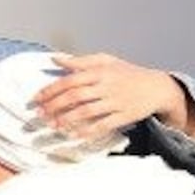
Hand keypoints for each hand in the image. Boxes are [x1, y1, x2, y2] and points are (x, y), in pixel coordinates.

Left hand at [34, 53, 194, 139]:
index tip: (36, 98)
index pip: (71, 79)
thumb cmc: (128, 73)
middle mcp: (107, 85)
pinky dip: (87, 131)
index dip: (51, 89)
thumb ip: (80, 61)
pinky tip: (73, 135)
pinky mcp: (124, 116)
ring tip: (52, 126)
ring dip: (67, 119)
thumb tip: (55, 58)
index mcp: (101, 70)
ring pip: (87, 111)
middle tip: (39, 114)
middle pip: (76, 95)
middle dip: (55, 106)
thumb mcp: (106, 61)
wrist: (157, 87)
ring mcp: (116, 102)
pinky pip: (102, 125)